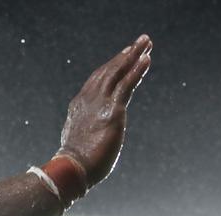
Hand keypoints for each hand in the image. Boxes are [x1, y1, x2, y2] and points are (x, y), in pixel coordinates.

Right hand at [57, 34, 151, 186]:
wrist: (73, 168)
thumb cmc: (76, 164)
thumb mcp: (78, 142)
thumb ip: (86, 133)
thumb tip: (89, 141)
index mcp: (79, 107)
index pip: (96, 82)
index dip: (110, 68)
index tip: (122, 59)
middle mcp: (88, 99)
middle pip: (108, 71)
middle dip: (124, 56)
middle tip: (139, 43)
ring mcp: (100, 103)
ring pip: (118, 72)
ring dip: (133, 55)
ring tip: (146, 42)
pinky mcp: (113, 110)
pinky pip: (127, 84)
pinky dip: (137, 70)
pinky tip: (147, 59)